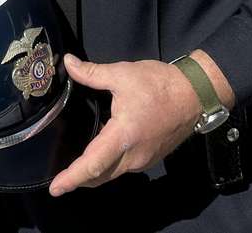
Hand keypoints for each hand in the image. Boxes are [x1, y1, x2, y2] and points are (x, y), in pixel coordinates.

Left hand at [48, 53, 201, 196]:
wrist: (195, 93)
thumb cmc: (159, 84)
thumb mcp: (122, 74)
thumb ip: (92, 73)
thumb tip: (67, 62)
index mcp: (122, 137)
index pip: (92, 165)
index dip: (71, 178)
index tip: (56, 189)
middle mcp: (132, 156)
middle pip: (100, 175)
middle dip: (78, 180)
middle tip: (59, 183)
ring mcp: (144, 159)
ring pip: (113, 174)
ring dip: (94, 174)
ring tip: (76, 171)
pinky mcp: (152, 157)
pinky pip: (124, 168)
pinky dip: (109, 167)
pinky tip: (101, 157)